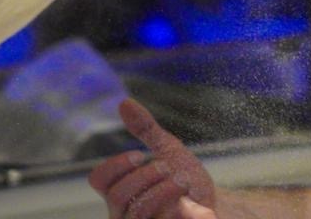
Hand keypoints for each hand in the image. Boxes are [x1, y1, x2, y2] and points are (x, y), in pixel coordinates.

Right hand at [89, 98, 217, 217]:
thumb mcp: (167, 149)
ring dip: (162, 191)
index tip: (139, 154)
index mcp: (120, 188)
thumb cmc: (183, 177)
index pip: (98, 179)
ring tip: (181, 182)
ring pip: (136, 213)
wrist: (212, 201)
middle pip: (117, 195)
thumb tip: (124, 103)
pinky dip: (176, 209)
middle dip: (146, 176)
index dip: (114, 165)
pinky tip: (187, 200)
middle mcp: (123, 212)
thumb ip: (146, 129)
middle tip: (168, 167)